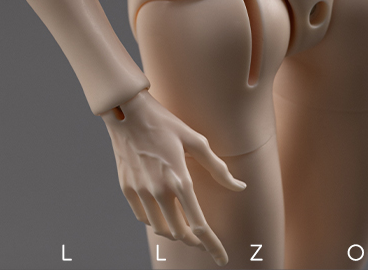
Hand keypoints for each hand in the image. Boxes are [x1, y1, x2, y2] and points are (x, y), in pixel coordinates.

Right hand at [102, 89, 245, 265]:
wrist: (127, 112)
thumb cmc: (165, 123)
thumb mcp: (195, 140)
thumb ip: (218, 167)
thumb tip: (239, 187)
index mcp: (180, 180)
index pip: (200, 226)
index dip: (212, 246)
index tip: (222, 259)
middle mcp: (159, 191)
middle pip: (179, 233)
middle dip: (194, 240)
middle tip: (203, 238)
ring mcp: (140, 192)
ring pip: (160, 229)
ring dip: (175, 232)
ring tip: (184, 226)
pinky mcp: (127, 189)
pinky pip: (143, 217)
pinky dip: (155, 221)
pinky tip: (162, 213)